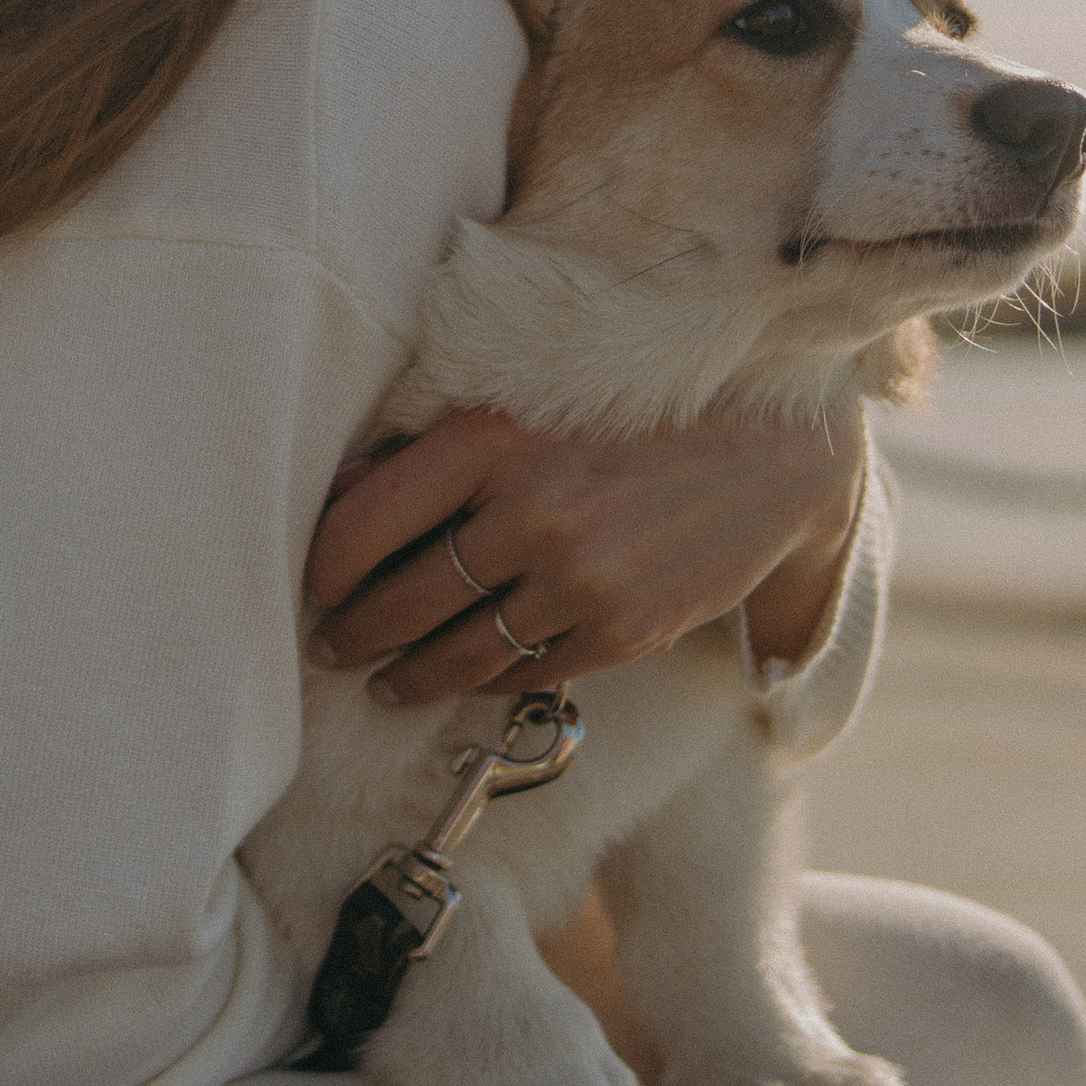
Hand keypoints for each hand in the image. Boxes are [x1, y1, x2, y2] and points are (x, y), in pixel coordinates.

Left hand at [305, 407, 866, 706]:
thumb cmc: (636, 413)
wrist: (772, 455)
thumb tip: (343, 491)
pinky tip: (467, 676)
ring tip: (385, 683)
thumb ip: (439, 447)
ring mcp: (580, 578)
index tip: (313, 582)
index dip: (324, 566)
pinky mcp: (623, 630)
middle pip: (403, 599)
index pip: (364, 522)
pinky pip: (526, 672)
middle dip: (355, 632)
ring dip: (408, 676)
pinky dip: (486, 680)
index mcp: (493, 438)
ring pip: (459, 653)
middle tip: (331, 644)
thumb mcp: (531, 402)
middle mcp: (532, 511)